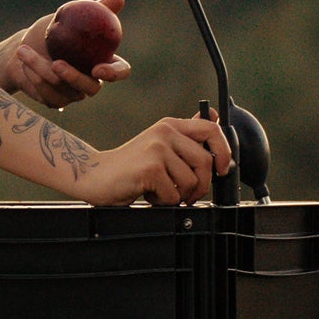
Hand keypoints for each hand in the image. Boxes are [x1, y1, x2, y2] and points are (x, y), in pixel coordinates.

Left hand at [6, 0, 130, 107]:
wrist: (25, 48)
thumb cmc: (51, 30)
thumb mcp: (71, 14)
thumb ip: (96, 7)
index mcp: (103, 61)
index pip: (120, 71)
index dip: (114, 74)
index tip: (98, 69)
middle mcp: (91, 81)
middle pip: (92, 88)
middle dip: (74, 77)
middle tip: (57, 64)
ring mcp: (74, 94)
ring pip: (63, 89)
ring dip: (41, 69)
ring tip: (24, 51)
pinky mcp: (56, 101)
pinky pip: (48, 95)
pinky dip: (34, 78)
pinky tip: (24, 63)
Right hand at [80, 113, 232, 206]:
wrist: (95, 175)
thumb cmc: (129, 166)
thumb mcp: (159, 146)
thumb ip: (185, 136)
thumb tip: (214, 116)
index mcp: (170, 126)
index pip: (211, 129)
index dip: (223, 150)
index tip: (221, 169)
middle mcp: (165, 133)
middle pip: (205, 162)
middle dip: (201, 186)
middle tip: (187, 195)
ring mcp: (157, 150)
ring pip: (190, 182)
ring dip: (178, 196)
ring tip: (160, 191)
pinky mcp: (150, 169)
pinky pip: (173, 195)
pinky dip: (163, 202)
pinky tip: (148, 194)